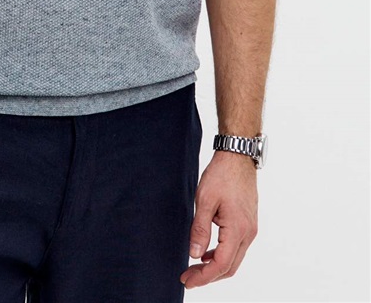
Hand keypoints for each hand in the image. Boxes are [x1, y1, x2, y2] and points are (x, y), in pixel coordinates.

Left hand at [180, 151, 258, 289]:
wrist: (237, 157)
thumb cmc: (222, 174)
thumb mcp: (205, 200)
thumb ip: (200, 229)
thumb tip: (195, 254)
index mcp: (238, 229)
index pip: (221, 264)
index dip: (203, 277)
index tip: (187, 280)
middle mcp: (248, 232)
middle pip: (229, 267)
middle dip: (208, 276)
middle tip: (187, 277)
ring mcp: (250, 228)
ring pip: (234, 259)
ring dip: (215, 267)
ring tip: (194, 267)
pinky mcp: (248, 223)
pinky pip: (236, 248)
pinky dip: (222, 255)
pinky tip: (207, 253)